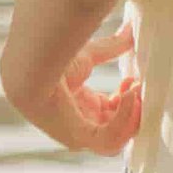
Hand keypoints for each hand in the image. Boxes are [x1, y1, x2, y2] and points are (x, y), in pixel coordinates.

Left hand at [41, 23, 144, 157]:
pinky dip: (125, 118)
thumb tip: (131, 30)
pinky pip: (111, 138)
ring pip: (116, 142)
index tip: (133, 81)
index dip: (128, 101)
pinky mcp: (79, 138)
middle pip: (118, 133)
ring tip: (136, 93)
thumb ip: (112, 47)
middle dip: (134, 113)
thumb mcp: (90, 55)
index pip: (112, 116)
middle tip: (140, 90)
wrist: (32, 64)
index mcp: (80, 108)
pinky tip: (130, 94)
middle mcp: (79, 125)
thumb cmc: (52, 59)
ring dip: (132, 119)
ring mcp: (79, 135)